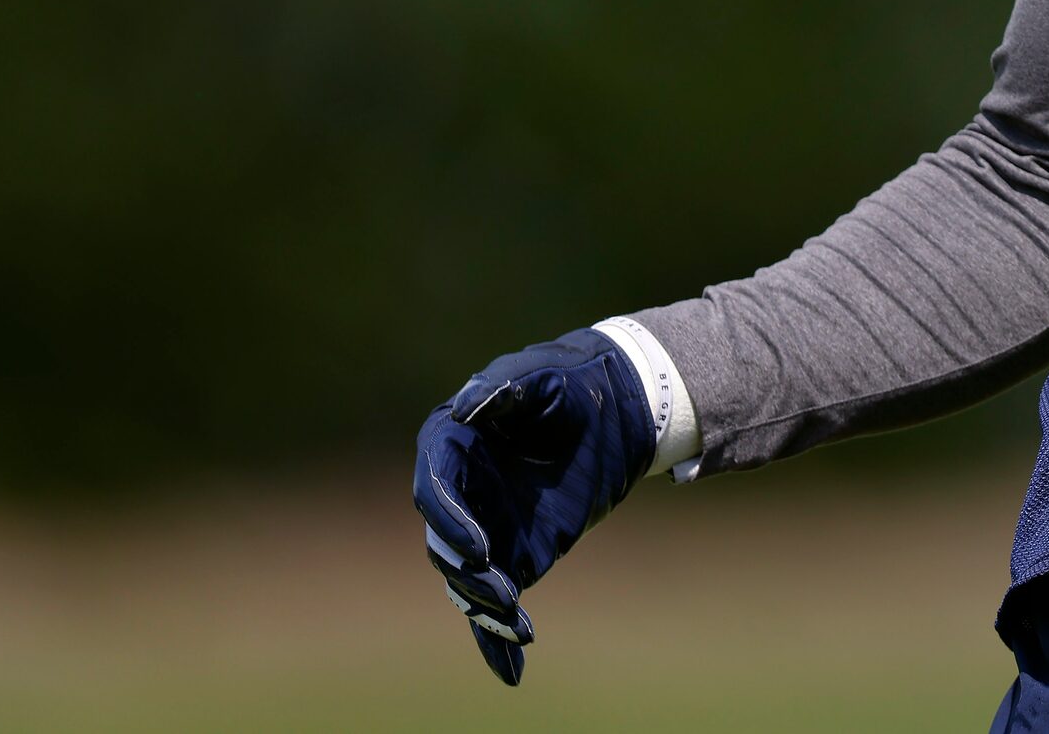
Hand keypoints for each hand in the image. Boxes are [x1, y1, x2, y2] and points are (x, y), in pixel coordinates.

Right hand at [412, 328, 655, 684]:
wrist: (613, 406)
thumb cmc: (569, 383)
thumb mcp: (542, 378)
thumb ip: (506, 389)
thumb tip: (470, 403)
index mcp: (451, 446)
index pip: (435, 489)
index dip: (452, 520)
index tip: (480, 547)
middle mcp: (459, 494)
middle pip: (446, 543)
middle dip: (469, 571)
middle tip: (503, 590)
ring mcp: (485, 527)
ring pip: (468, 579)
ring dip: (485, 605)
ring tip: (517, 623)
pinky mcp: (515, 554)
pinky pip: (496, 602)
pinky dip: (497, 638)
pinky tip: (512, 670)